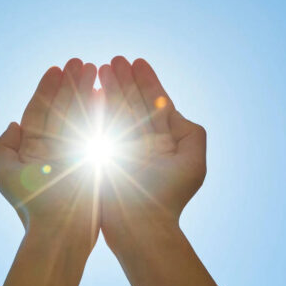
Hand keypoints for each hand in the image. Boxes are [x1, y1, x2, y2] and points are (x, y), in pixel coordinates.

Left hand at [0, 58, 99, 250]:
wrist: (61, 231)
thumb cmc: (33, 206)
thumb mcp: (6, 175)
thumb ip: (3, 148)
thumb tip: (12, 124)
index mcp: (33, 149)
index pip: (39, 111)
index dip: (47, 89)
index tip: (56, 69)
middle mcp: (54, 148)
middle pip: (61, 109)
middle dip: (70, 85)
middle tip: (81, 62)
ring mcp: (74, 153)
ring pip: (79, 116)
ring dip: (86, 93)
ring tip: (94, 70)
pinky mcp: (93, 161)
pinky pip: (96, 132)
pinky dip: (99, 113)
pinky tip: (105, 95)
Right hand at [98, 57, 205, 247]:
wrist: (139, 226)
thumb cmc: (166, 197)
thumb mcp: (193, 163)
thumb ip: (191, 133)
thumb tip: (173, 111)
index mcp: (165, 142)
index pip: (156, 104)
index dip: (147, 81)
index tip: (137, 62)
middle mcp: (143, 142)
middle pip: (134, 104)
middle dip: (125, 80)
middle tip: (114, 60)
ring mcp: (123, 149)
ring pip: (116, 112)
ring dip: (110, 89)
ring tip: (101, 67)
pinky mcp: (104, 157)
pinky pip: (101, 128)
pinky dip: (97, 109)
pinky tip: (93, 91)